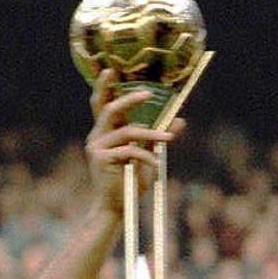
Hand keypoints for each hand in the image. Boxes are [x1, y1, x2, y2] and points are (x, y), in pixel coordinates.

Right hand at [85, 70, 184, 215]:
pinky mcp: (101, 159)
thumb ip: (160, 138)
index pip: (102, 104)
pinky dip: (146, 156)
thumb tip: (180, 120)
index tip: (111, 70)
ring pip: (127, 131)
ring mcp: (96, 147)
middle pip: (109, 108)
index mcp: (105, 133)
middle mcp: (97, 136)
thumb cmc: (131, 184)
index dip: (105, 87)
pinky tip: (156, 165)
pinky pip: (129, 151)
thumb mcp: (149, 157)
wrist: (116, 209)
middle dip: (129, 99)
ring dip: (151, 134)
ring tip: (168, 138)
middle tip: (148, 94)